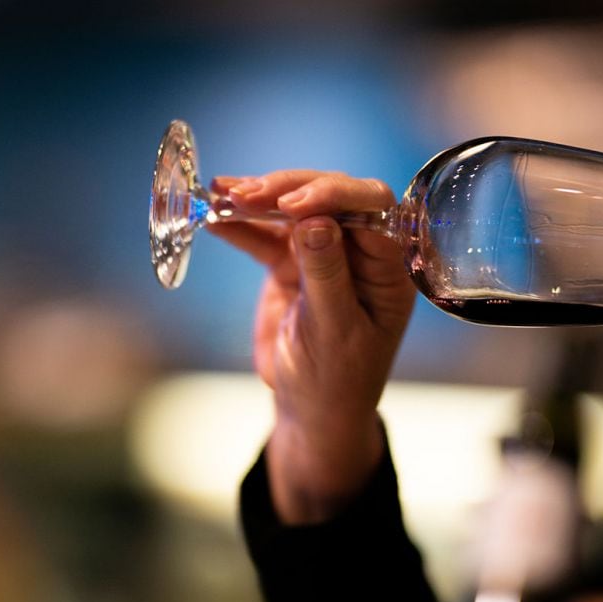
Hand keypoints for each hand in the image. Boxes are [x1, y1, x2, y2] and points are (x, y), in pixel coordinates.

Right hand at [208, 171, 415, 523]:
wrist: (308, 410)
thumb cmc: (336, 381)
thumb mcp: (334, 332)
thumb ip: (326, 275)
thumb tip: (315, 221)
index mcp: (388, 266)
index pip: (372, 210)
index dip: (333, 197)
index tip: (292, 206)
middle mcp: (360, 251)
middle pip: (330, 199)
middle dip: (288, 191)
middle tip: (247, 194)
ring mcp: (323, 254)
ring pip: (293, 211)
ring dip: (257, 201)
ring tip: (222, 194)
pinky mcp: (290, 264)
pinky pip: (265, 236)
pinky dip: (240, 226)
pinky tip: (214, 216)